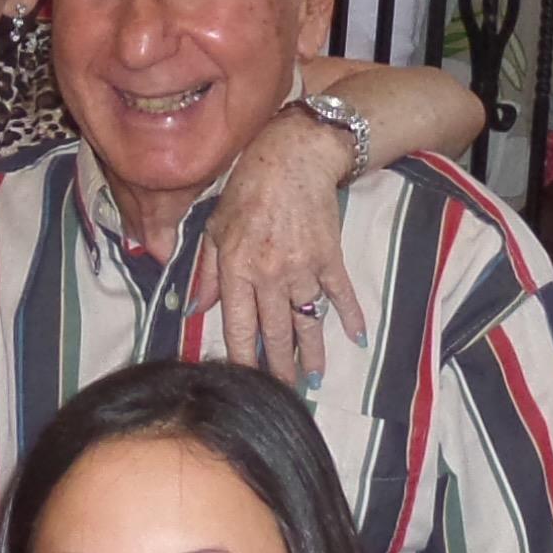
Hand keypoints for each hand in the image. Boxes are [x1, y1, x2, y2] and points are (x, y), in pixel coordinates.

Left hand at [198, 108, 364, 388]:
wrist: (292, 158)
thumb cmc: (245, 190)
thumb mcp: (214, 228)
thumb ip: (205, 272)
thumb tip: (196, 310)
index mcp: (237, 269)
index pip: (239, 327)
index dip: (244, 358)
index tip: (247, 383)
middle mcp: (269, 275)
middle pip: (275, 332)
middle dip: (279, 367)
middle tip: (283, 393)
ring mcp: (303, 268)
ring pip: (307, 321)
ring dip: (312, 352)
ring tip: (313, 377)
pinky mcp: (329, 258)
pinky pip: (340, 294)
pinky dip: (350, 316)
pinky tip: (357, 338)